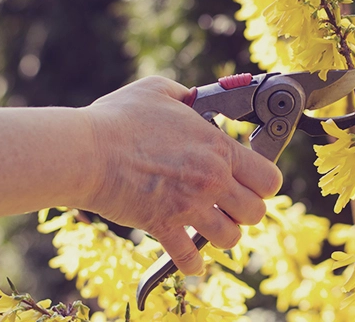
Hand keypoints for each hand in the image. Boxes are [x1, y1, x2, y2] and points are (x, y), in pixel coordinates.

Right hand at [80, 76, 282, 274]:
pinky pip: (189, 258)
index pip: (269, 178)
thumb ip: (184, 95)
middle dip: (246, 211)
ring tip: (212, 226)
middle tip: (231, 205)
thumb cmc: (118, 119)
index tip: (251, 181)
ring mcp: (189, 206)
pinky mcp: (163, 226)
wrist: (85, 150)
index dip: (264, 183)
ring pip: (231, 238)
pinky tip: (192, 260)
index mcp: (218, 149)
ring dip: (224, 234)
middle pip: (256, 212)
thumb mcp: (158, 91)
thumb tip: (191, 97)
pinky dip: (192, 264)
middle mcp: (212, 180)